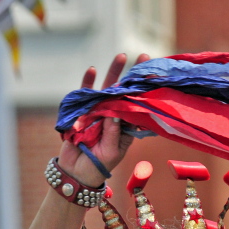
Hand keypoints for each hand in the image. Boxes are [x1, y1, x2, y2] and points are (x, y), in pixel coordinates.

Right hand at [57, 52, 149, 186]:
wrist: (75, 173)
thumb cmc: (97, 166)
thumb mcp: (110, 153)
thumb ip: (113, 134)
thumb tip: (115, 113)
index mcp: (125, 127)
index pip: (136, 106)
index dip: (143, 91)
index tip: (153, 75)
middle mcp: (113, 117)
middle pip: (123, 92)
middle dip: (131, 74)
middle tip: (142, 56)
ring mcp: (98, 113)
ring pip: (106, 89)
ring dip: (113, 72)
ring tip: (121, 55)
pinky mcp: (82, 112)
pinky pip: (85, 95)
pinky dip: (87, 82)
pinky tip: (92, 70)